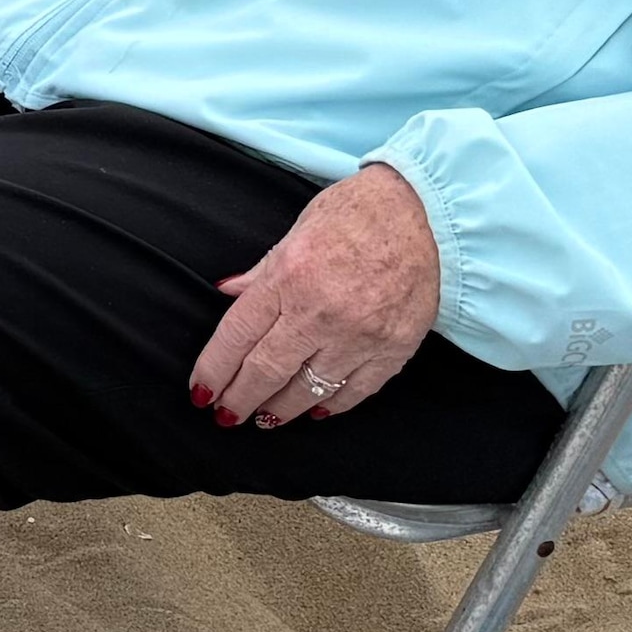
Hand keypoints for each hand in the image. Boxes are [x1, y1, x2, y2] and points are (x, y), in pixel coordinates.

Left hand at [192, 166, 440, 425]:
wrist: (429, 216)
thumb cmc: (359, 214)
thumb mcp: (296, 231)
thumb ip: (261, 272)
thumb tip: (227, 293)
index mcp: (289, 279)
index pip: (237, 336)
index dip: (214, 370)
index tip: (202, 391)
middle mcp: (320, 314)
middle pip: (266, 372)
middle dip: (240, 400)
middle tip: (226, 415)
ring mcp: (359, 337)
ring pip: (308, 391)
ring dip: (281, 410)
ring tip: (264, 417)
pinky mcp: (392, 351)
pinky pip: (354, 392)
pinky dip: (330, 405)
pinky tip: (314, 410)